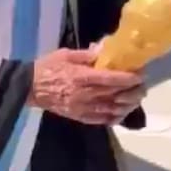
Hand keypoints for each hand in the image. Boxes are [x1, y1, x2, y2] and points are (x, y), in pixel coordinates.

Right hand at [30, 47, 146, 125]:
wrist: (29, 88)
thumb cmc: (48, 67)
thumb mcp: (67, 54)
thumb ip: (88, 54)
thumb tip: (106, 49)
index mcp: (82, 77)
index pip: (111, 79)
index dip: (129, 78)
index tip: (140, 75)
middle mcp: (85, 95)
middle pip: (116, 95)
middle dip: (133, 91)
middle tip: (142, 85)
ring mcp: (82, 108)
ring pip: (112, 110)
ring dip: (128, 105)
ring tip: (136, 98)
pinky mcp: (79, 117)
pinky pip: (102, 121)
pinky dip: (115, 117)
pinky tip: (122, 112)